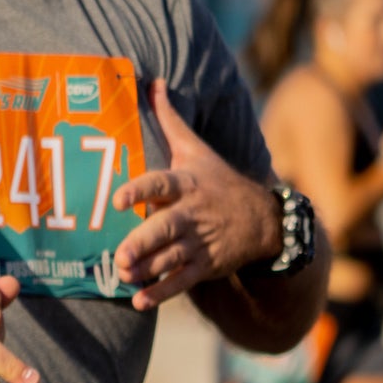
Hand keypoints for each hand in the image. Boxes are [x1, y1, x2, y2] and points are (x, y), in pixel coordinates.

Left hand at [110, 81, 281, 309]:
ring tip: (124, 275)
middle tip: (119, 255)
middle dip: (144, 242)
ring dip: (149, 269)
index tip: (117, 199)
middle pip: (167, 228)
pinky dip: (162, 293)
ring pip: (173, 257)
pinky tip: (139, 300)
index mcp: (188, 184)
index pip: (161, 184)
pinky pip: (182, 281)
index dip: (139, 191)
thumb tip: (151, 82)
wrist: (265, 220)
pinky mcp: (207, 265)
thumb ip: (170, 120)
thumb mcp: (197, 150)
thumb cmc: (218, 180)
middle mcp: (194, 214)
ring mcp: (202, 242)